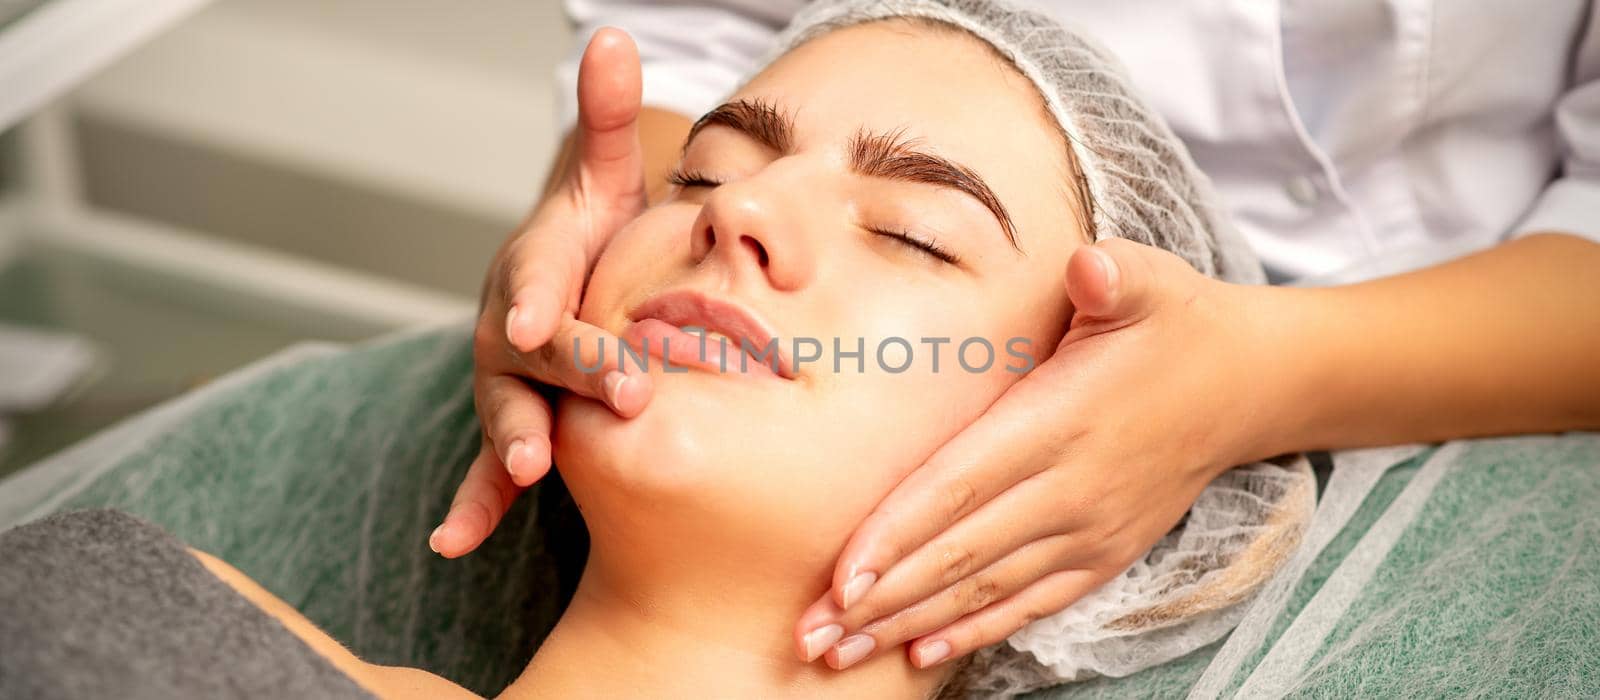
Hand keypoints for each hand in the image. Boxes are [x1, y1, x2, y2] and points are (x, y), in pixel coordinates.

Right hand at [430, 28, 655, 557]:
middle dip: (573, 373)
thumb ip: (608, 120)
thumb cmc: (593, 239)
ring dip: (513, 440)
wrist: (564, 290)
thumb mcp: (603, 179)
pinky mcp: (511, 426)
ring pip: (507, 410)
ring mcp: (504, 382)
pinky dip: (470, 506)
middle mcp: (509, 326)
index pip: (538, 276)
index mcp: (535, 266)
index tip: (544, 316)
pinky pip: (483, 470)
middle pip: (535, 351)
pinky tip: (454, 542)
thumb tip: (612, 35)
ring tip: (528, 467)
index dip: (539, 293)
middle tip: (625, 396)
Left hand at [792, 239, 1274, 669]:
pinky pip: (1031, 604)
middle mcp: (1071, 489)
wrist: (1249, 384)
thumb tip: (1090, 266)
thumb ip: (1114, 275)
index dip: (899, 533)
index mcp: (1060, 421)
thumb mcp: (1150, 282)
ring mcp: (1089, 530)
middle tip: (809, 636)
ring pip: (984, 588)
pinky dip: (975, 630)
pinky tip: (923, 653)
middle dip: (880, 597)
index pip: (961, 486)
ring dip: (909, 623)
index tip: (842, 576)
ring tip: (841, 653)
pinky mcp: (1104, 554)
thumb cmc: (1176, 323)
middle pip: (959, 553)